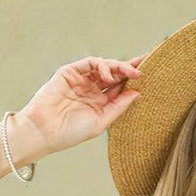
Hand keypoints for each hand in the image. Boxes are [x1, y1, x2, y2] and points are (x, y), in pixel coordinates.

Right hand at [13, 53, 149, 158]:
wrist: (46, 131)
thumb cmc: (71, 132)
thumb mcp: (101, 121)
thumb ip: (118, 106)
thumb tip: (138, 93)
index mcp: (99, 103)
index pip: (119, 88)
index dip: (133, 80)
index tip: (149, 73)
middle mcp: (91, 90)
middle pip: (114, 74)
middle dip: (129, 67)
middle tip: (145, 63)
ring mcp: (80, 79)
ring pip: (104, 66)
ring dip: (118, 67)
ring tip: (130, 72)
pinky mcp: (70, 72)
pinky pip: (89, 63)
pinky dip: (101, 65)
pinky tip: (109, 74)